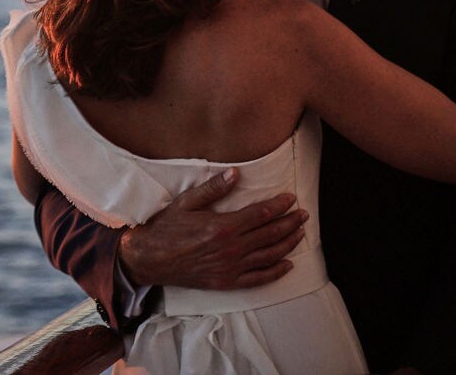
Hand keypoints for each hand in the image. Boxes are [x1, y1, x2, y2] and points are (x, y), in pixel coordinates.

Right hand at [117, 167, 306, 290]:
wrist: (152, 258)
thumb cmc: (168, 226)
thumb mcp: (187, 202)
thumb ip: (214, 188)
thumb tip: (236, 173)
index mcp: (223, 226)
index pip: (260, 214)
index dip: (278, 206)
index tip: (291, 198)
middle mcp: (231, 249)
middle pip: (269, 234)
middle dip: (289, 223)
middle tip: (303, 215)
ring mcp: (231, 268)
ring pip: (268, 256)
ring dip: (288, 244)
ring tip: (300, 234)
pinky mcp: (227, 282)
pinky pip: (258, 279)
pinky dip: (275, 272)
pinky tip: (287, 265)